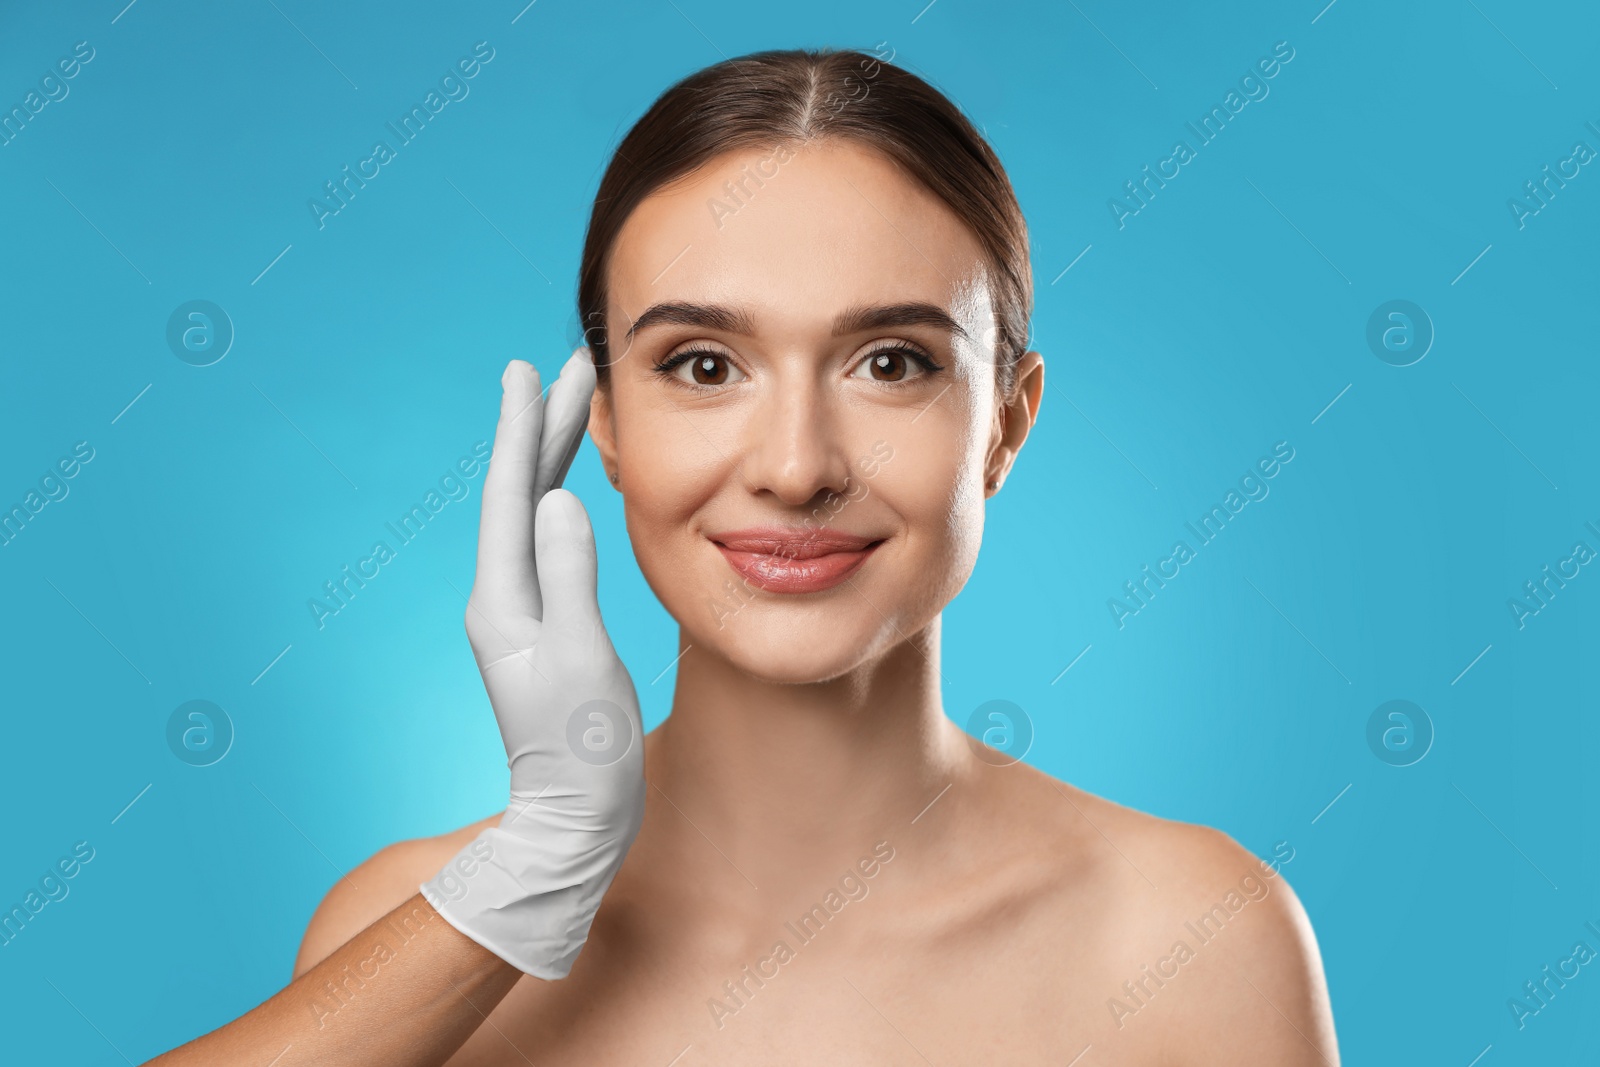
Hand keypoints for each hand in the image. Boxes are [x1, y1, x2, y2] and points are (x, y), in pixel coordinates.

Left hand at [421, 349, 645, 979]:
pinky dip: (561, 503)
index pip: (510, 496)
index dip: (521, 429)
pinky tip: (573, 491)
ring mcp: (519, 615)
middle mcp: (501, 600)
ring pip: (533, 517)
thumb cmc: (583, 750)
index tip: (527, 370)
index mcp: (503, 601)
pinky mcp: (542, 629)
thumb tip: (561, 501)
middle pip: (521, 496)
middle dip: (543, 430)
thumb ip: (571, 577)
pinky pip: (547, 545)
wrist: (574, 818)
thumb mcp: (581, 659)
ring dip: (552, 460)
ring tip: (574, 411)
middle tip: (569, 370)